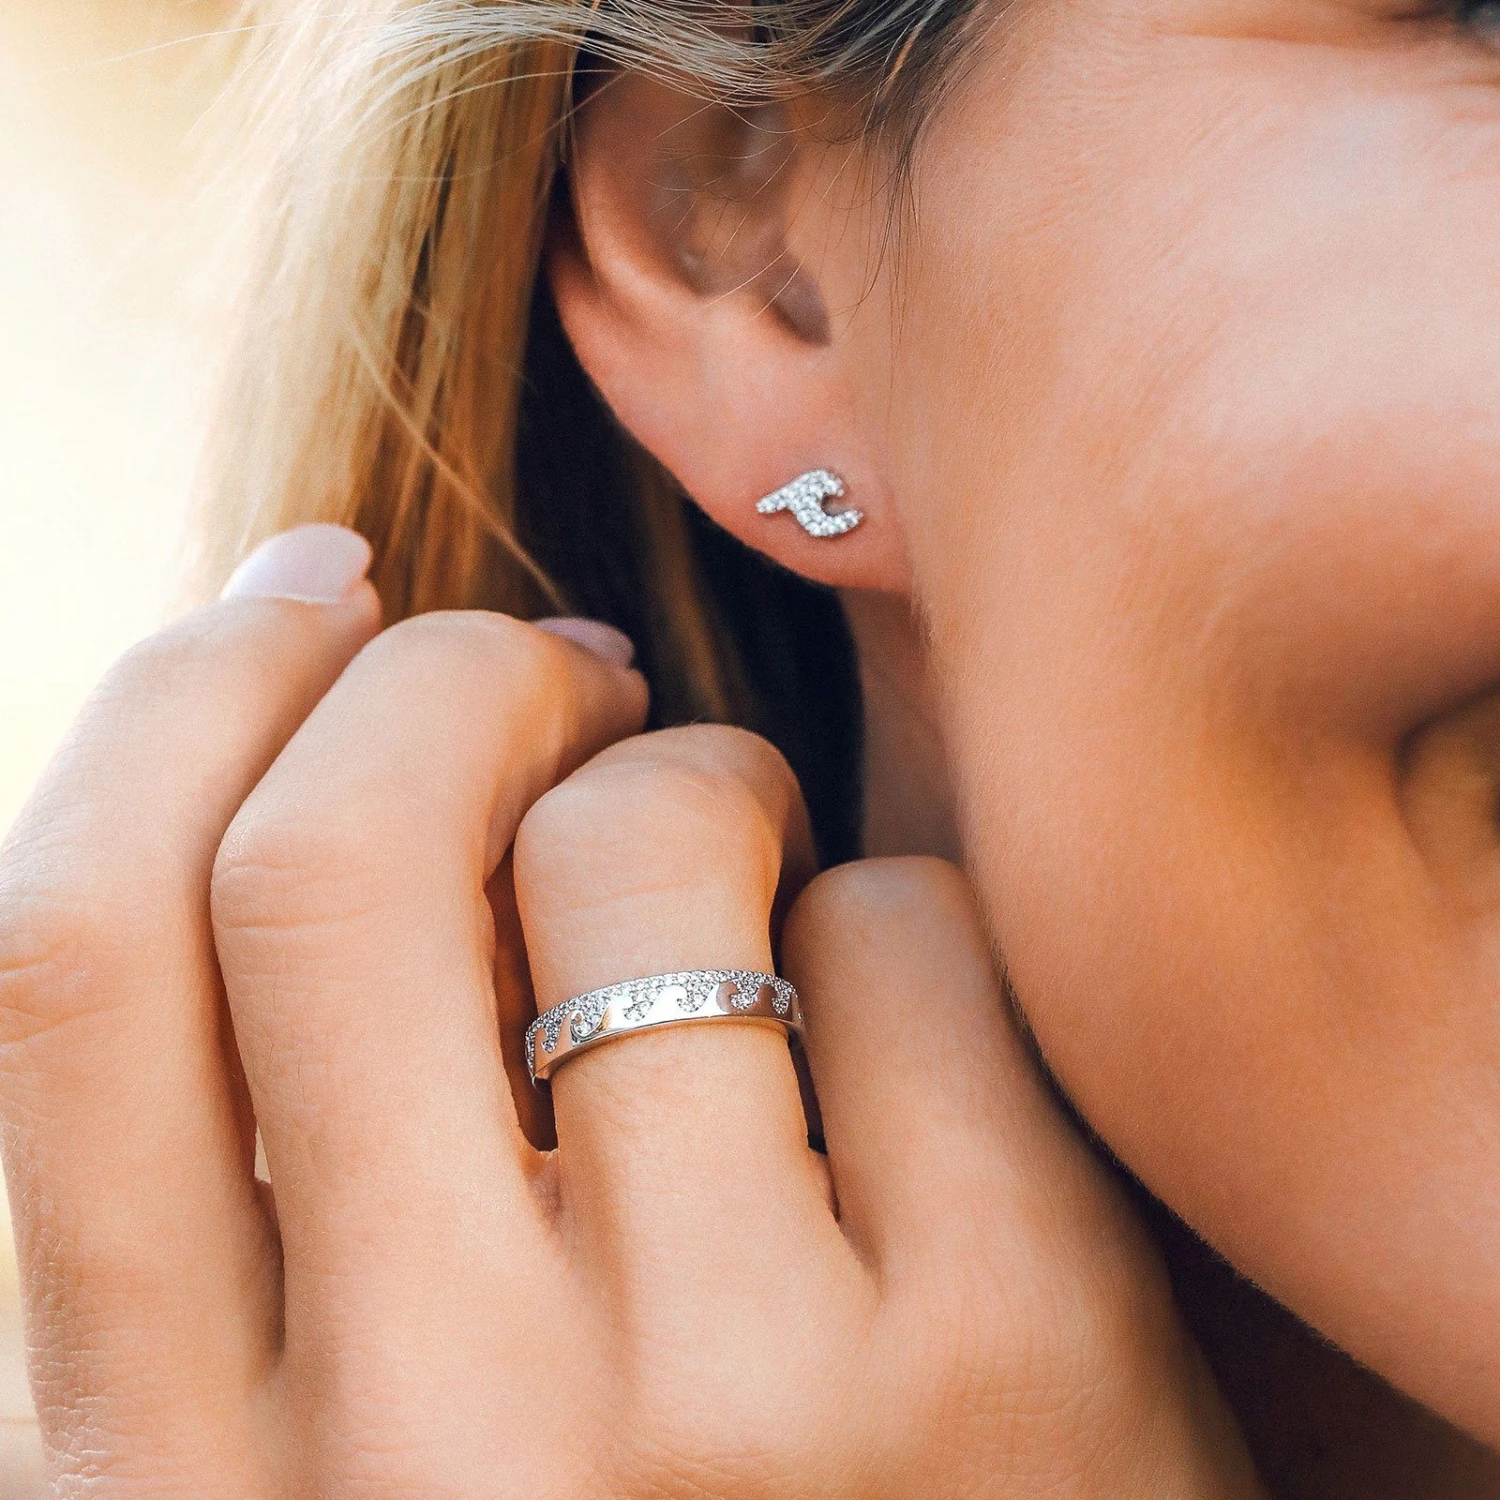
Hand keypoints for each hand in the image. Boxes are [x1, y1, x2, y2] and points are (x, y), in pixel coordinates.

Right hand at [0, 529, 1258, 1495]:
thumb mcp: (391, 1408)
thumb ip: (308, 1149)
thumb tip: (327, 741)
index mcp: (186, 1481)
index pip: (74, 955)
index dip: (182, 702)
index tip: (311, 590)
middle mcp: (427, 1455)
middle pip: (335, 856)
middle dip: (446, 672)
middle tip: (554, 663)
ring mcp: (731, 1413)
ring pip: (641, 840)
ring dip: (691, 771)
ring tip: (740, 845)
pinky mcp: (1008, 1354)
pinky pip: (899, 925)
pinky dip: (888, 903)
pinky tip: (908, 1036)